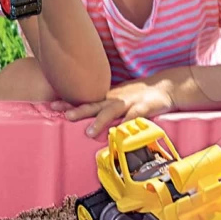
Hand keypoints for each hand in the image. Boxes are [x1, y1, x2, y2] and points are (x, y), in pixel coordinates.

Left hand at [52, 79, 173, 136]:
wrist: (168, 86)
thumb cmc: (142, 96)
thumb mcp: (121, 99)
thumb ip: (106, 108)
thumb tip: (89, 119)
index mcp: (110, 98)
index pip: (87, 100)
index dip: (70, 103)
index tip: (52, 106)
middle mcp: (117, 99)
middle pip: (95, 105)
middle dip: (79, 110)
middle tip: (64, 116)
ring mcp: (131, 102)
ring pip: (112, 111)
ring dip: (100, 121)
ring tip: (89, 133)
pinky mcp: (146, 107)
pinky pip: (135, 116)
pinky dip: (128, 124)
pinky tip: (121, 133)